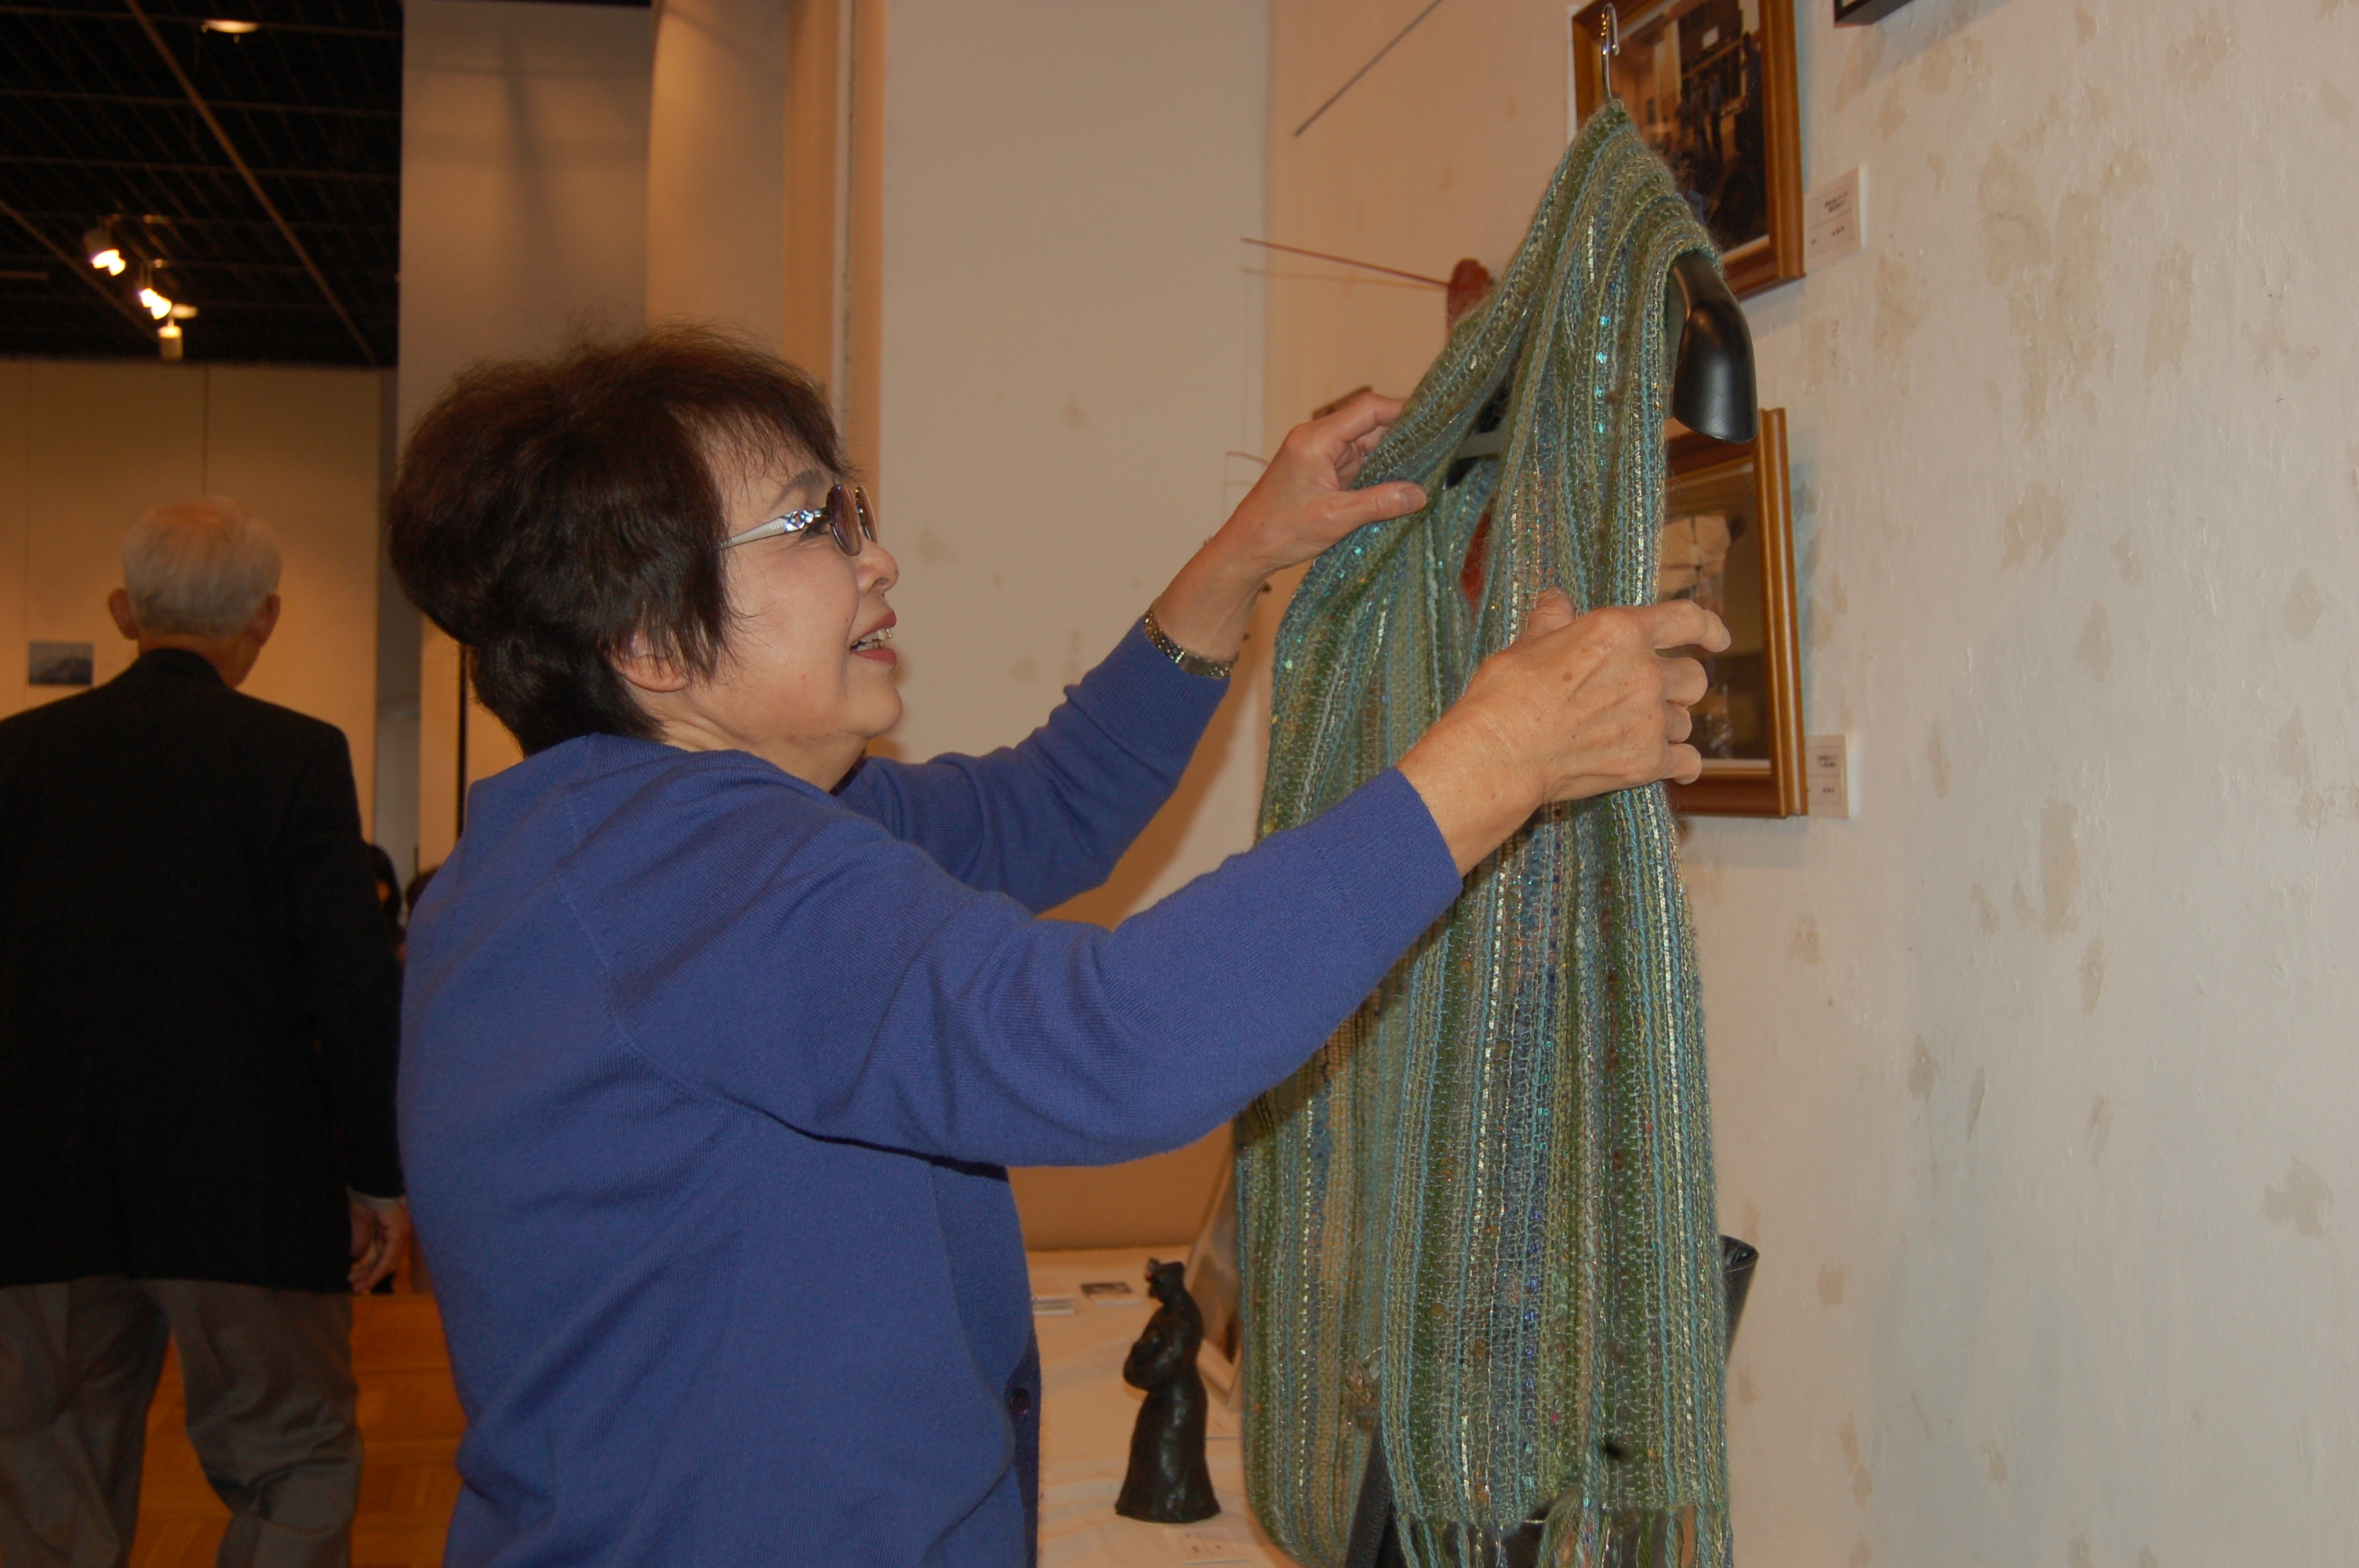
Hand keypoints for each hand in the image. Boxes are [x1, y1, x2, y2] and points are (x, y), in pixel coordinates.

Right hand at [348, 1196, 411, 1291]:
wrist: (368, 1185)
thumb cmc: (363, 1200)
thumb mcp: (359, 1227)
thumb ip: (361, 1243)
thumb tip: (357, 1259)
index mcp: (389, 1231)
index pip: (382, 1257)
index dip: (368, 1270)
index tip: (353, 1280)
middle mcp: (398, 1234)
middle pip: (386, 1262)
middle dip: (369, 1276)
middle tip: (355, 1288)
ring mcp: (400, 1233)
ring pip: (388, 1262)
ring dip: (372, 1276)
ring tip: (357, 1287)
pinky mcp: (398, 1233)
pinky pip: (389, 1257)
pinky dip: (378, 1270)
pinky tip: (368, 1281)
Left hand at [1212, 391, 1427, 579]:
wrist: (1247, 549)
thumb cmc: (1280, 531)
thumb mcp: (1335, 518)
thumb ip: (1379, 503)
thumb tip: (1419, 494)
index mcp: (1316, 440)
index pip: (1367, 410)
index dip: (1402, 411)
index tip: (1433, 422)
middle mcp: (1318, 440)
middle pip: (1370, 425)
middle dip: (1402, 438)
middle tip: (1438, 452)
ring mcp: (1320, 456)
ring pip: (1366, 445)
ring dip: (1392, 458)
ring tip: (1425, 470)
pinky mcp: (1323, 472)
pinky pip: (1358, 463)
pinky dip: (1378, 472)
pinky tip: (1399, 484)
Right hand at [1397, 589, 1730, 873]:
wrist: (1500, 754)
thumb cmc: (1505, 696)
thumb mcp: (1526, 645)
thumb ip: (1552, 621)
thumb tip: (1556, 601)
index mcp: (1620, 632)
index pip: (1687, 621)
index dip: (1709, 628)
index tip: (1717, 639)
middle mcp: (1645, 673)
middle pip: (1694, 678)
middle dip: (1677, 685)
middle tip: (1651, 694)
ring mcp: (1650, 719)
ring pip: (1686, 720)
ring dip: (1669, 723)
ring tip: (1639, 730)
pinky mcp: (1647, 762)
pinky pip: (1688, 761)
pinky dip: (1682, 763)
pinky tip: (1675, 766)